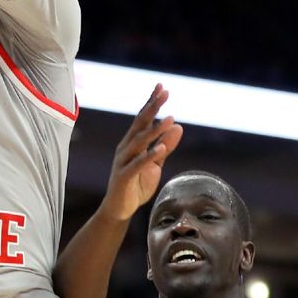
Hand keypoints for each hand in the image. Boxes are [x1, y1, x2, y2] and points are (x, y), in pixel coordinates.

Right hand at [99, 84, 183, 221]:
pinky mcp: (124, 177)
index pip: (142, 119)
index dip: (151, 103)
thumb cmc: (136, 185)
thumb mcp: (155, 164)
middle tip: (165, 92)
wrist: (118, 210)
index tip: (161, 86)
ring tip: (170, 119)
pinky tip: (161, 149)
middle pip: (139, 124)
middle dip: (152, 108)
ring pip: (139, 142)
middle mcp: (125, 148)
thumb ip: (165, 146)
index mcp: (132, 143)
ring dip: (154, 130)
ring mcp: (123, 162)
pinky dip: (149, 156)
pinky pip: (137, 165)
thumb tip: (178, 126)